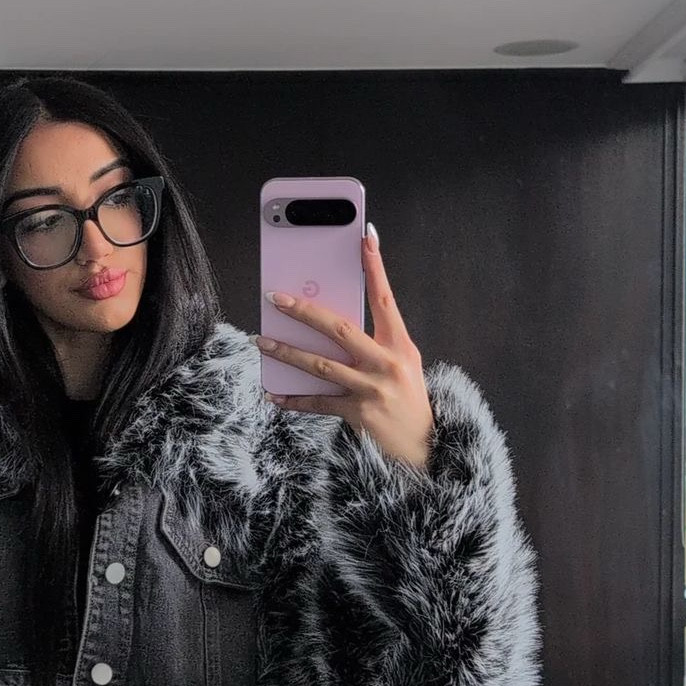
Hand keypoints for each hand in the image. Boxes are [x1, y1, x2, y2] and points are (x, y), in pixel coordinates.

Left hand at [254, 225, 435, 471]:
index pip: (385, 298)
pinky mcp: (358, 413)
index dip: (374, 267)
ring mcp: (372, 388)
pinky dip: (294, 400)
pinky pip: (318, 403)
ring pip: (320, 364)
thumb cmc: (407, 401)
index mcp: (400, 344)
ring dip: (287, 352)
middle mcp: (387, 362)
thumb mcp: (402, 365)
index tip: (364, 238)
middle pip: (339, 328)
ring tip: (262, 341)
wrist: (422, 447)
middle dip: (304, 311)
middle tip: (276, 297)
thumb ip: (375, 345)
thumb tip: (333, 325)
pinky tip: (274, 395)